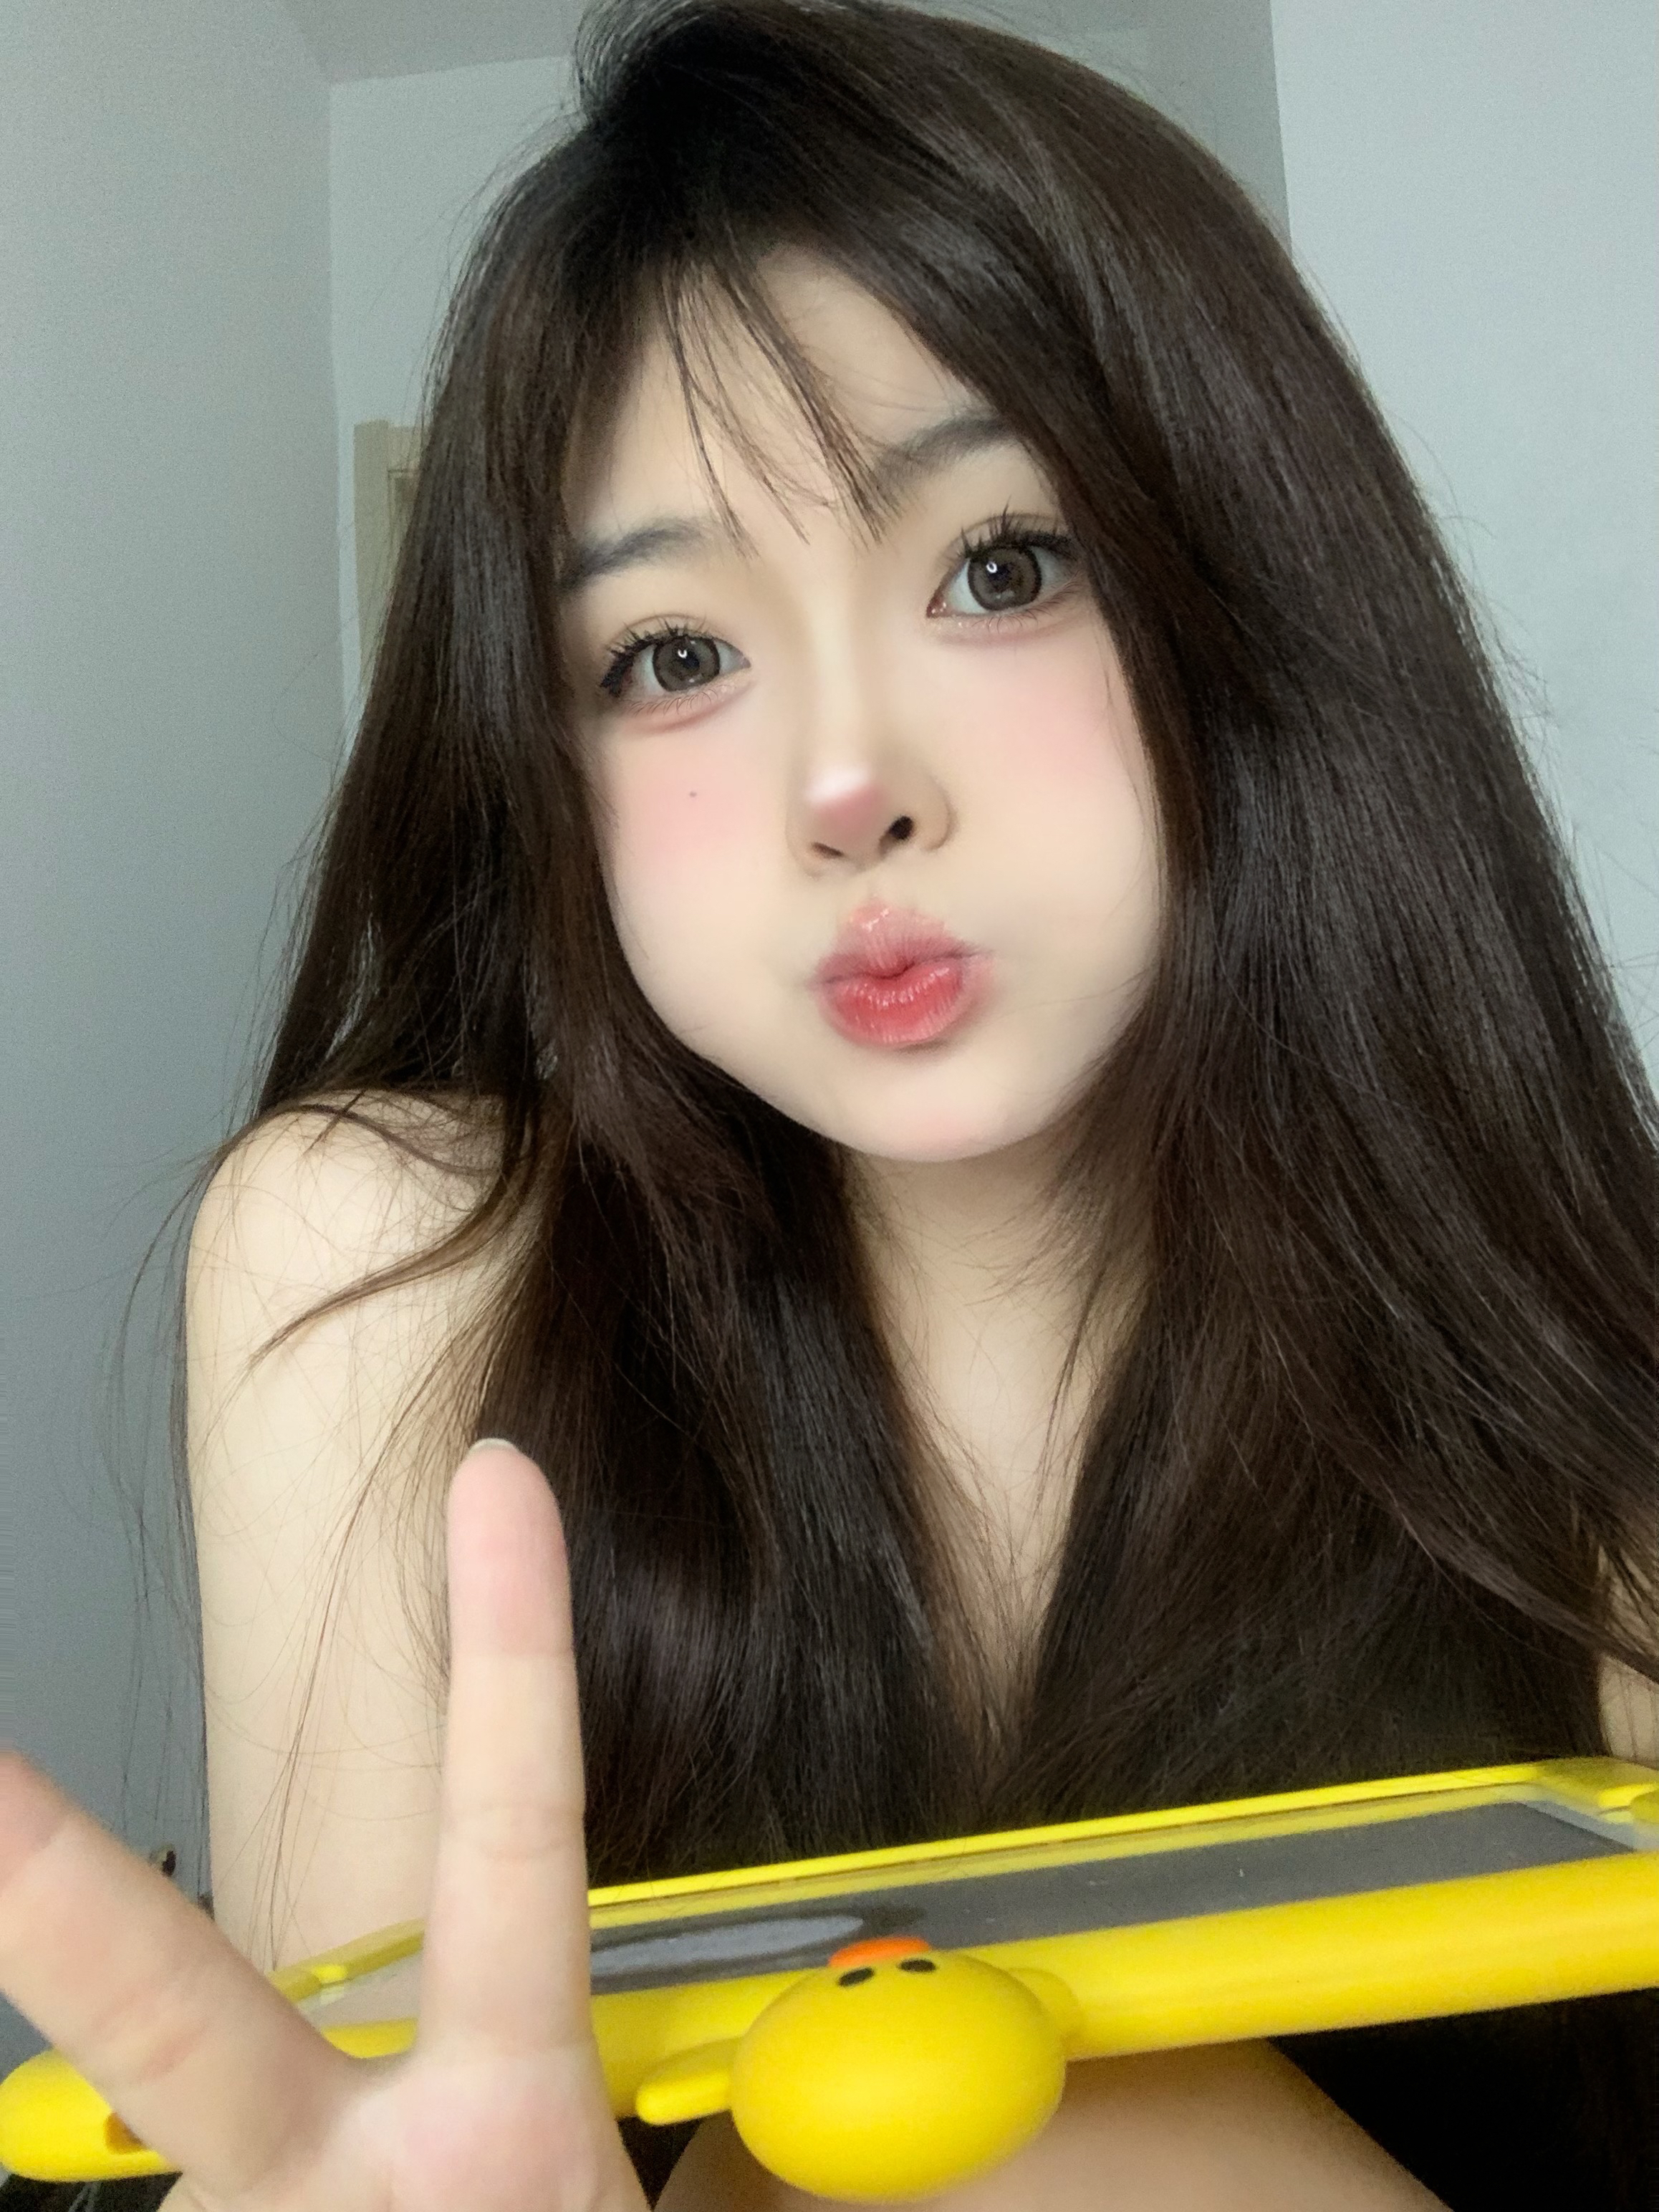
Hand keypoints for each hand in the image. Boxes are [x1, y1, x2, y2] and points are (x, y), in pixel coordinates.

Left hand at [0, 1441, 647, 2211]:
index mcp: (502, 2133)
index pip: (514, 1839)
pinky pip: (196, 2211)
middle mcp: (353, 2179)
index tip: (495, 1480)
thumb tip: (790, 2128)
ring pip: (195, 2144)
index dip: (511, 1650)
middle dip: (39, 1877)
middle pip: (160, 1995)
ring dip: (250, 2175)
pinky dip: (248, 2209)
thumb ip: (722, 2171)